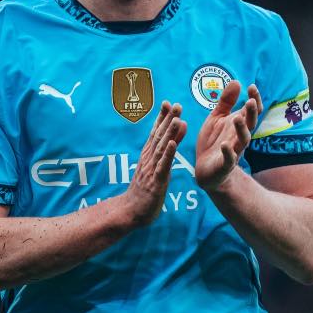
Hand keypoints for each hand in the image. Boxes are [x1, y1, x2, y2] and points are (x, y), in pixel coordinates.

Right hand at [122, 101, 186, 226]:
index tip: (168, 102)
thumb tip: (180, 125)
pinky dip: (168, 154)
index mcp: (149, 153)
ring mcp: (151, 169)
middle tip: (176, 105)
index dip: (162, 117)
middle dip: (168, 120)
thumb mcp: (158, 163)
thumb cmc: (146, 187)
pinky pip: (162, 166)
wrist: (131, 210)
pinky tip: (173, 144)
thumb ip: (171, 144)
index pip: (156, 132)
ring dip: (169, 133)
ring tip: (177, 119)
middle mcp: (149, 158)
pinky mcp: (156, 181)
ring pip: (161, 148)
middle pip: (159, 136)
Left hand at [195, 82, 262, 191]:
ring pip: (242, 141)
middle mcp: (238, 137)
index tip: (252, 87)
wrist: (206, 170)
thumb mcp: (216, 118)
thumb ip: (226, 102)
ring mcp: (233, 151)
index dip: (254, 100)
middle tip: (250, 101)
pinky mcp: (224, 165)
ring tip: (237, 118)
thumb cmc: (213, 141)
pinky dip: (228, 153)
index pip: (251, 111)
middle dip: (251, 114)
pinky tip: (225, 145)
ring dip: (241, 130)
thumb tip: (237, 81)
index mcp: (238, 125)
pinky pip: (228, 160)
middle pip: (250, 124)